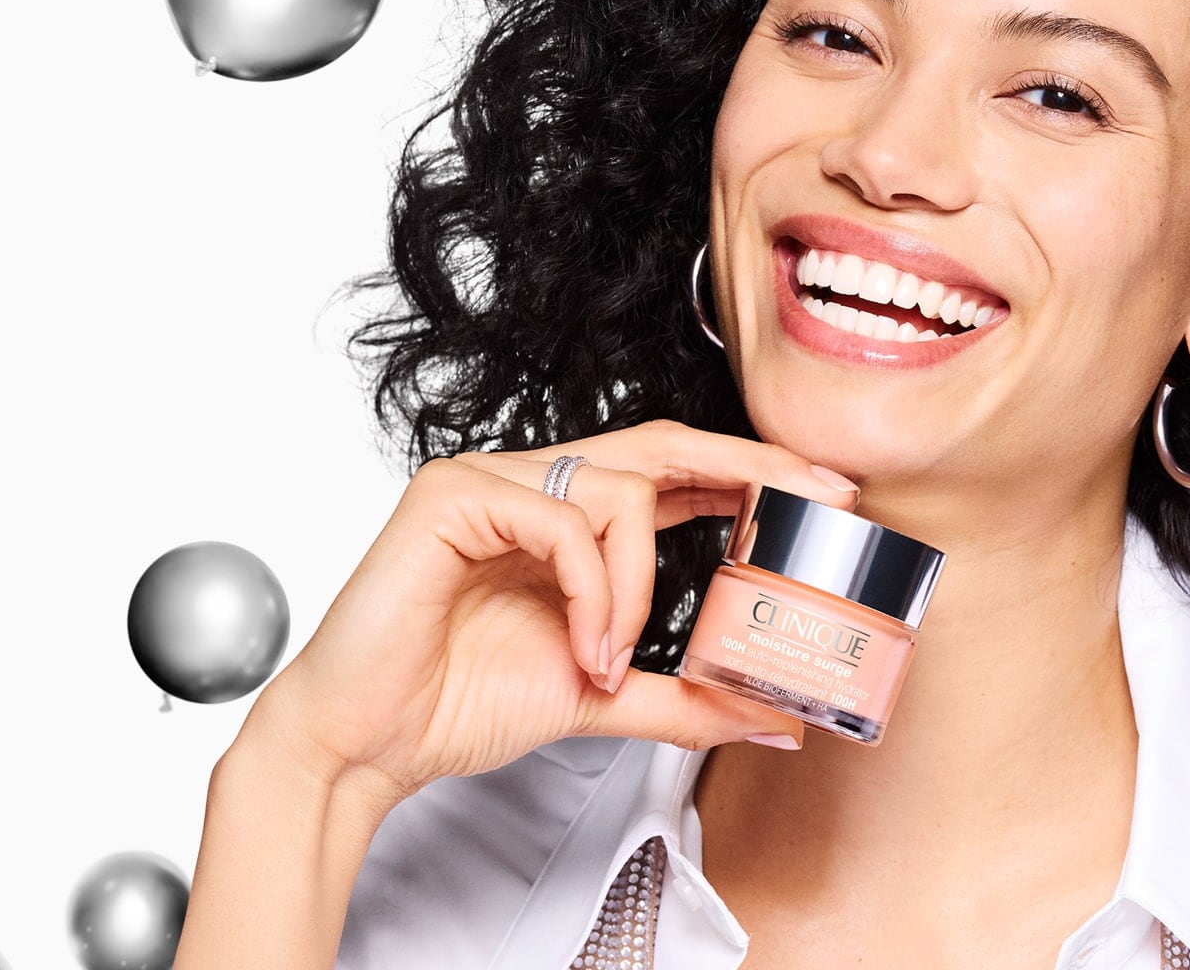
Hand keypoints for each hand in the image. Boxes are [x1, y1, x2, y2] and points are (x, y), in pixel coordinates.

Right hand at [241, 420, 860, 801]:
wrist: (365, 744)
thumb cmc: (454, 703)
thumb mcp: (599, 698)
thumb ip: (684, 698)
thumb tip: (773, 714)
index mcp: (560, 517)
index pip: (670, 473)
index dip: (749, 474)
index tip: (825, 494)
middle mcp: (526, 483)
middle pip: (658, 445)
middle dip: (748, 465)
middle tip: (816, 492)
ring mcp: (487, 480)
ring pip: (617, 489)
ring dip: (641, 588)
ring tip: (613, 663)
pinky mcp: (452, 496)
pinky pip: (562, 520)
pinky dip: (594, 592)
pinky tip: (582, 651)